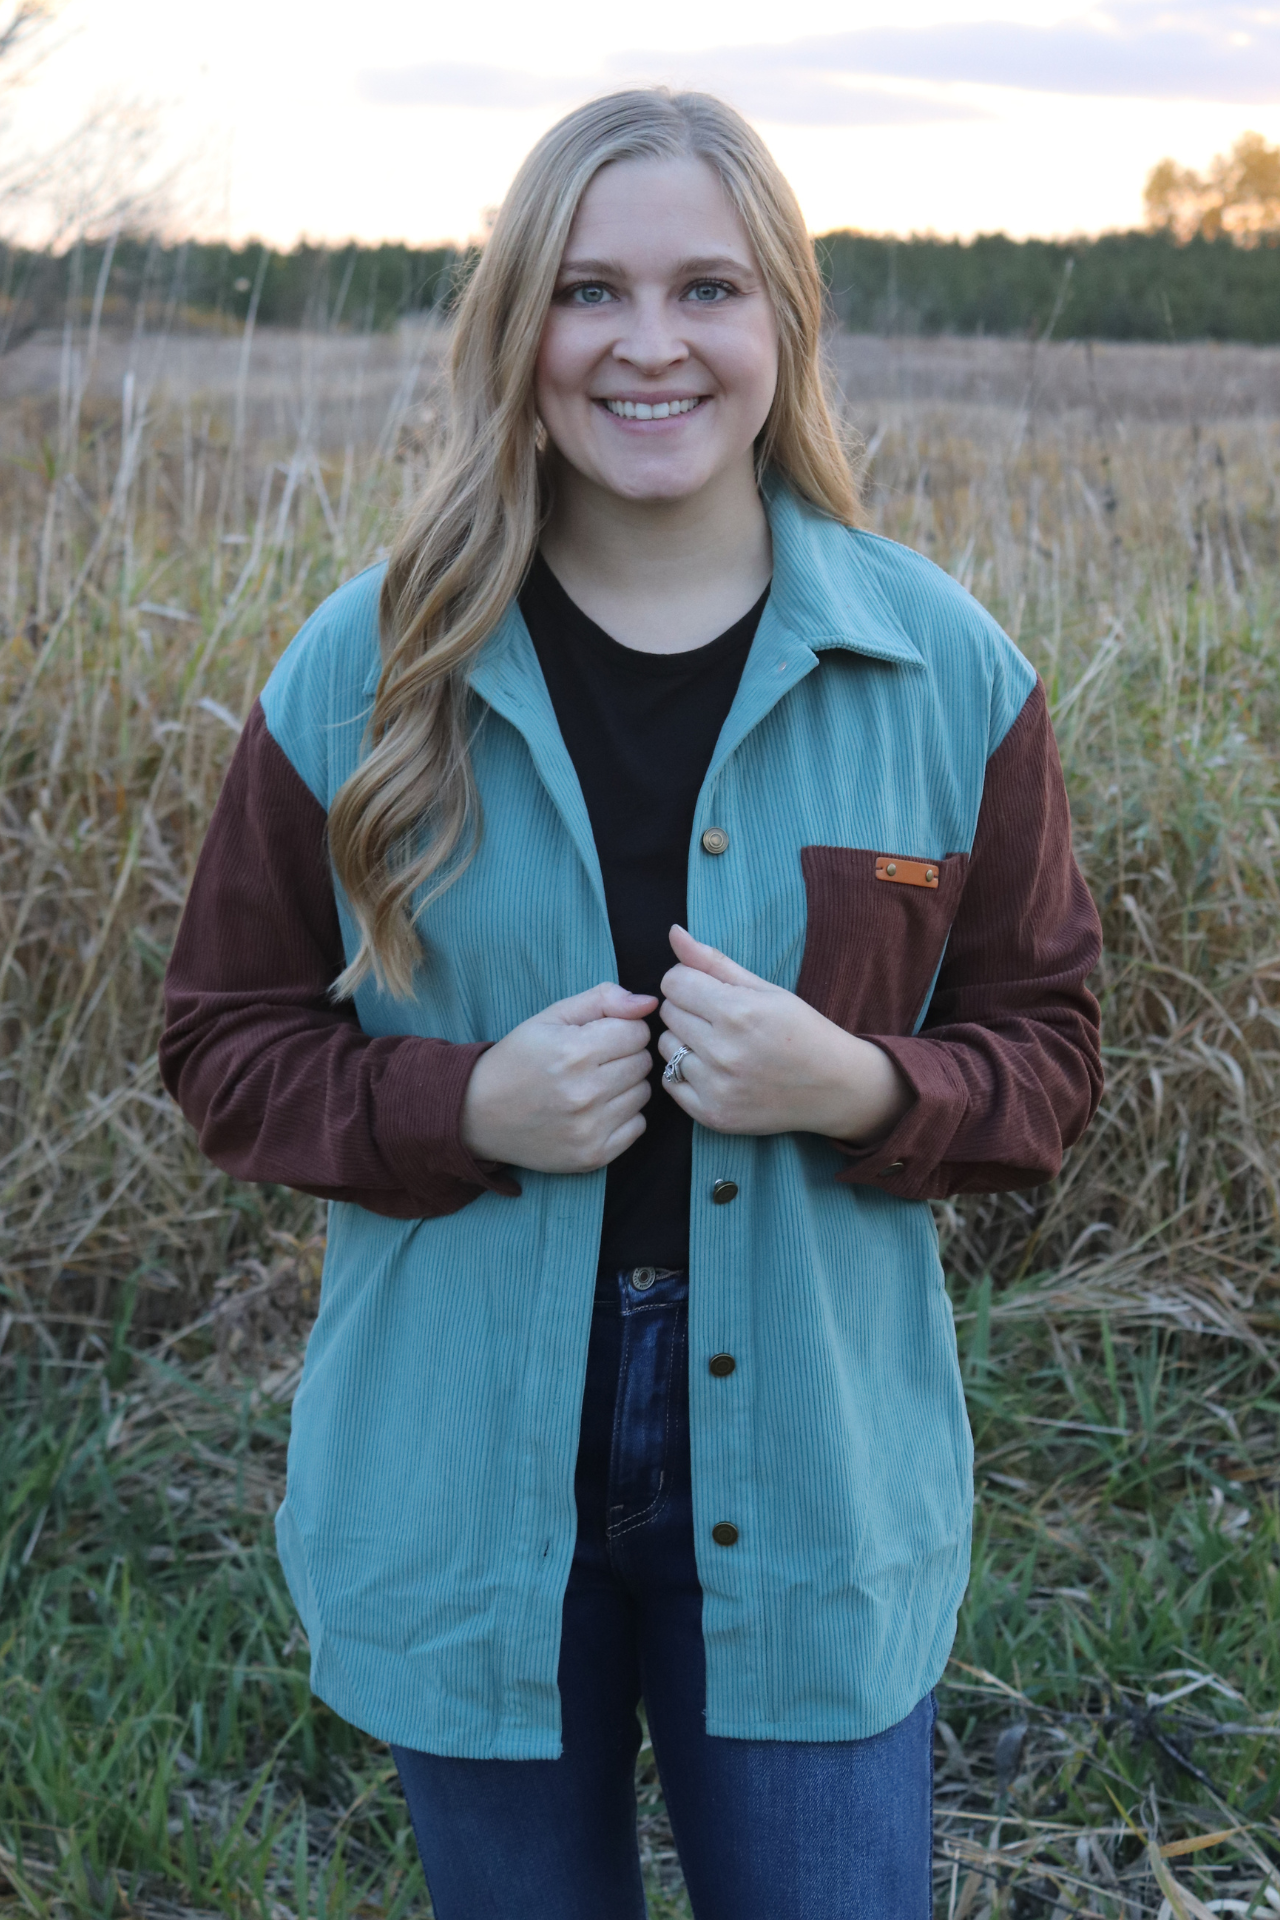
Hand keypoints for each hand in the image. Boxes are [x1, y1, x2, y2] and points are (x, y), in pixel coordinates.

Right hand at [461, 983, 655, 1173]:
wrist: (477, 1114)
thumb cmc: (518, 1060)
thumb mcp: (551, 1017)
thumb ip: (603, 1000)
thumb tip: (650, 1003)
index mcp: (574, 1052)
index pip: (638, 1032)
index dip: (621, 1030)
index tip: (599, 1038)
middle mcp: (585, 1092)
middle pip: (643, 1063)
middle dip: (624, 1056)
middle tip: (593, 1063)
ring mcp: (590, 1128)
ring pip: (643, 1094)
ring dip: (625, 1087)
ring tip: (592, 1086)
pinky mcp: (593, 1156)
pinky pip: (638, 1126)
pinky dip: (623, 1117)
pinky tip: (594, 1111)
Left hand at [657, 926, 911, 1141]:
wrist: (834, 1087)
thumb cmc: (802, 1031)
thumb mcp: (765, 989)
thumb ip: (713, 962)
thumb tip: (674, 933)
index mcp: (738, 1012)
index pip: (674, 983)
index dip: (688, 981)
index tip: (707, 990)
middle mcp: (724, 1051)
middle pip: (668, 1013)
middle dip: (687, 1009)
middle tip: (718, 1019)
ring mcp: (717, 1086)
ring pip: (665, 1047)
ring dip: (683, 1041)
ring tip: (717, 1045)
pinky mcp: (712, 1114)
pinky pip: (669, 1082)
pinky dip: (684, 1073)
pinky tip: (713, 1070)